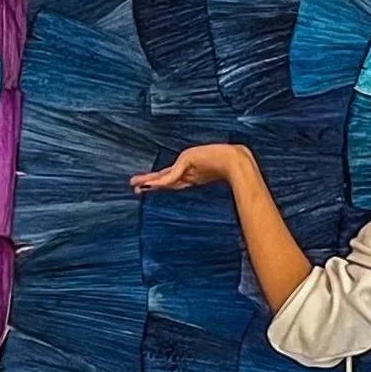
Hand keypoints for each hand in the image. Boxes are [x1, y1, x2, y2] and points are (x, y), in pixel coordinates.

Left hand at [131, 144, 254, 192]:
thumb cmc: (234, 171)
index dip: (158, 184)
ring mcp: (186, 162)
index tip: (145, 187)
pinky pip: (173, 175)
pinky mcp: (188, 159)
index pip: (170, 179)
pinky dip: (163, 181)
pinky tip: (152, 185)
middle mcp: (186, 167)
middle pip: (163, 176)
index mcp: (192, 173)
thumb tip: (222, 212)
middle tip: (132, 184)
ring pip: (164, 175)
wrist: (238, 160)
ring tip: (135, 184)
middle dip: (148, 181)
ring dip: (149, 180)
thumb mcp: (221, 185)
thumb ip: (208, 193)